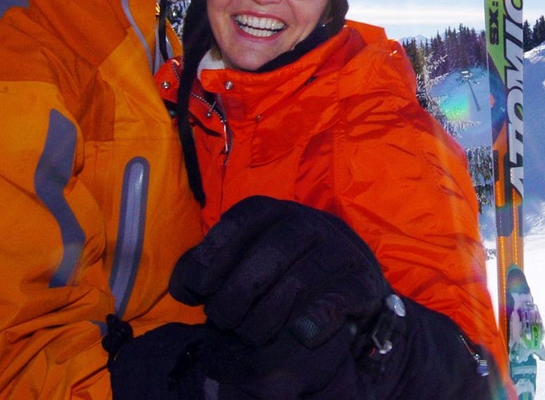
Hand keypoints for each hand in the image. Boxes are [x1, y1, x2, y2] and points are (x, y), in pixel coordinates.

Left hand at [170, 196, 390, 349]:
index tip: (196, 290)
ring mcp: (336, 248)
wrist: (343, 270)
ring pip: (298, 281)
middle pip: (268, 255)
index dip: (211, 257)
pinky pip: (336, 300)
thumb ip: (207, 266)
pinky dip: (313, 319)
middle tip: (223, 320)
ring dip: (266, 316)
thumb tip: (184, 286)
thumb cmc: (278, 266)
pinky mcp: (360, 278)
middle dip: (236, 295)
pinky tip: (297, 333)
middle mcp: (306, 222)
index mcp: (272, 210)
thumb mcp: (243, 254)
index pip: (239, 221)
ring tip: (251, 334)